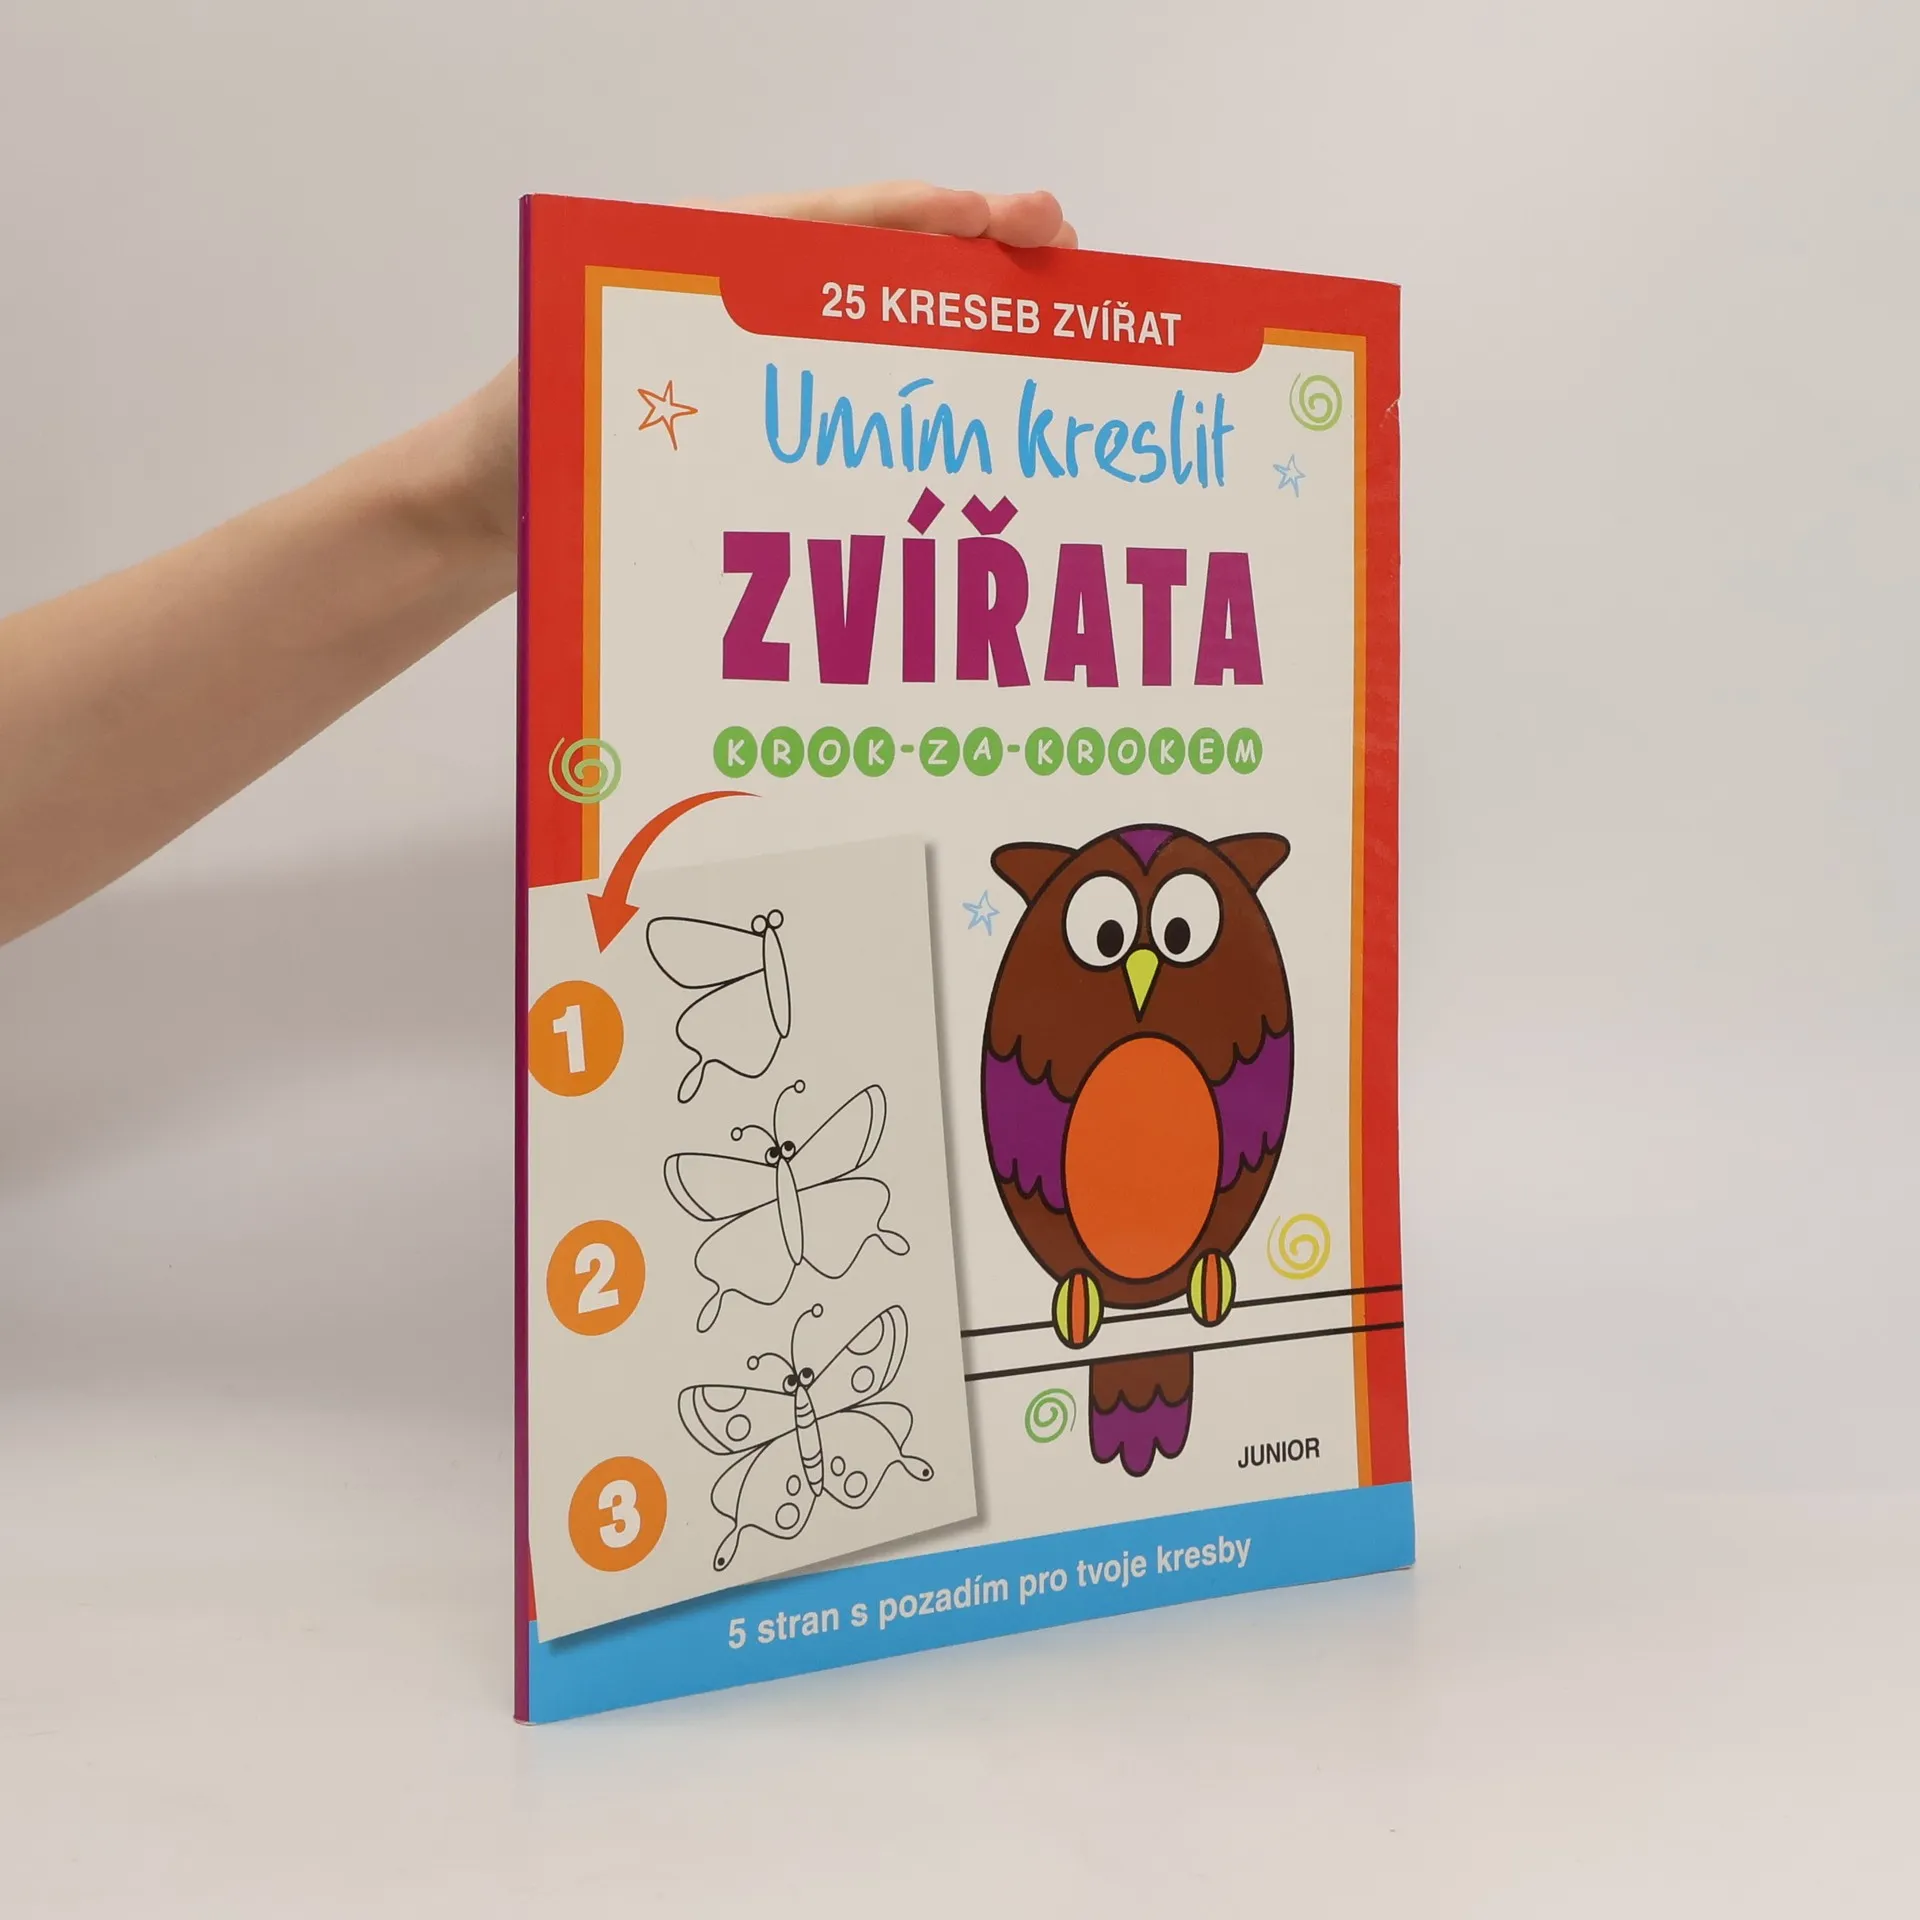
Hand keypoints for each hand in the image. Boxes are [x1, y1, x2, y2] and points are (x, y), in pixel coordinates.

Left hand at [449, 182, 1077, 563]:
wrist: (488, 506)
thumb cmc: (525, 437)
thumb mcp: (579, 375)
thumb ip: (655, 350)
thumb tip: (737, 351)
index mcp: (713, 267)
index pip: (839, 223)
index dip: (927, 219)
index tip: (1004, 222)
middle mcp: (755, 306)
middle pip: (885, 263)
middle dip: (978, 255)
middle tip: (1064, 258)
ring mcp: (771, 366)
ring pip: (887, 331)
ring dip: (966, 331)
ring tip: (1046, 338)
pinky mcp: (773, 424)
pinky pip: (860, 402)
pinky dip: (923, 404)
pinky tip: (975, 436)